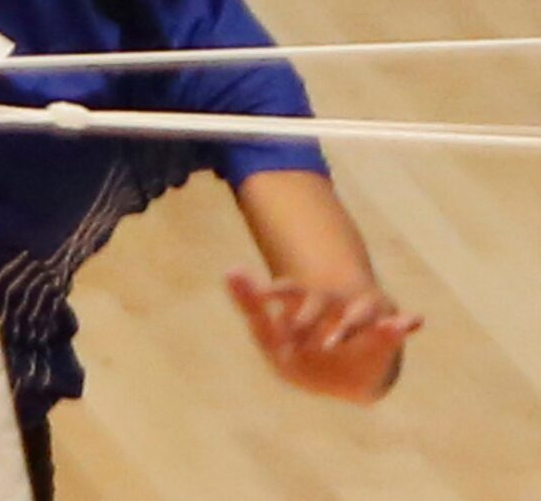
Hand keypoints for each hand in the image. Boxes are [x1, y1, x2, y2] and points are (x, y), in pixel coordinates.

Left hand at [226, 269, 422, 404]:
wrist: (345, 375)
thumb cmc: (301, 349)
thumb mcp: (271, 337)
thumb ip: (250, 305)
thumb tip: (229, 269)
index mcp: (304, 301)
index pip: (290, 291)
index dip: (278, 293)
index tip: (265, 296)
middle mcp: (334, 303)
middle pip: (322, 304)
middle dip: (310, 317)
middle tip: (294, 333)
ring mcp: (361, 314)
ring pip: (360, 314)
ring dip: (353, 323)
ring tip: (339, 336)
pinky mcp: (386, 331)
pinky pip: (398, 326)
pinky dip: (405, 323)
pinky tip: (415, 320)